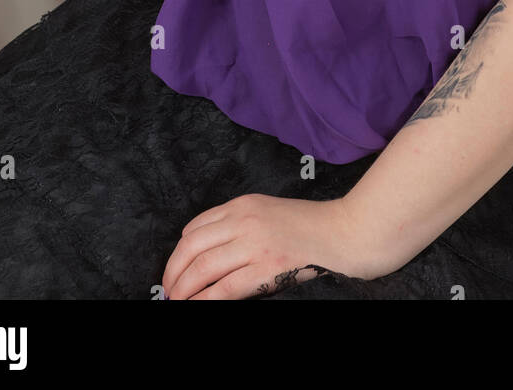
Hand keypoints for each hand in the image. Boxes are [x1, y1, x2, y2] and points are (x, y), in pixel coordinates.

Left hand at [160, 193, 397, 300]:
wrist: (344, 232)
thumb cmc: (311, 226)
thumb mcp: (269, 213)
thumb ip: (242, 225)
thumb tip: (212, 255)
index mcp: (243, 204)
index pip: (196, 227)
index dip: (179, 252)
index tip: (175, 269)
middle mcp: (243, 220)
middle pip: (191, 247)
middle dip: (173, 272)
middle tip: (168, 290)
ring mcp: (254, 244)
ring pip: (202, 268)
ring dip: (183, 289)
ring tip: (177, 301)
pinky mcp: (266, 268)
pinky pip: (224, 289)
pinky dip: (204, 301)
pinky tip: (196, 308)